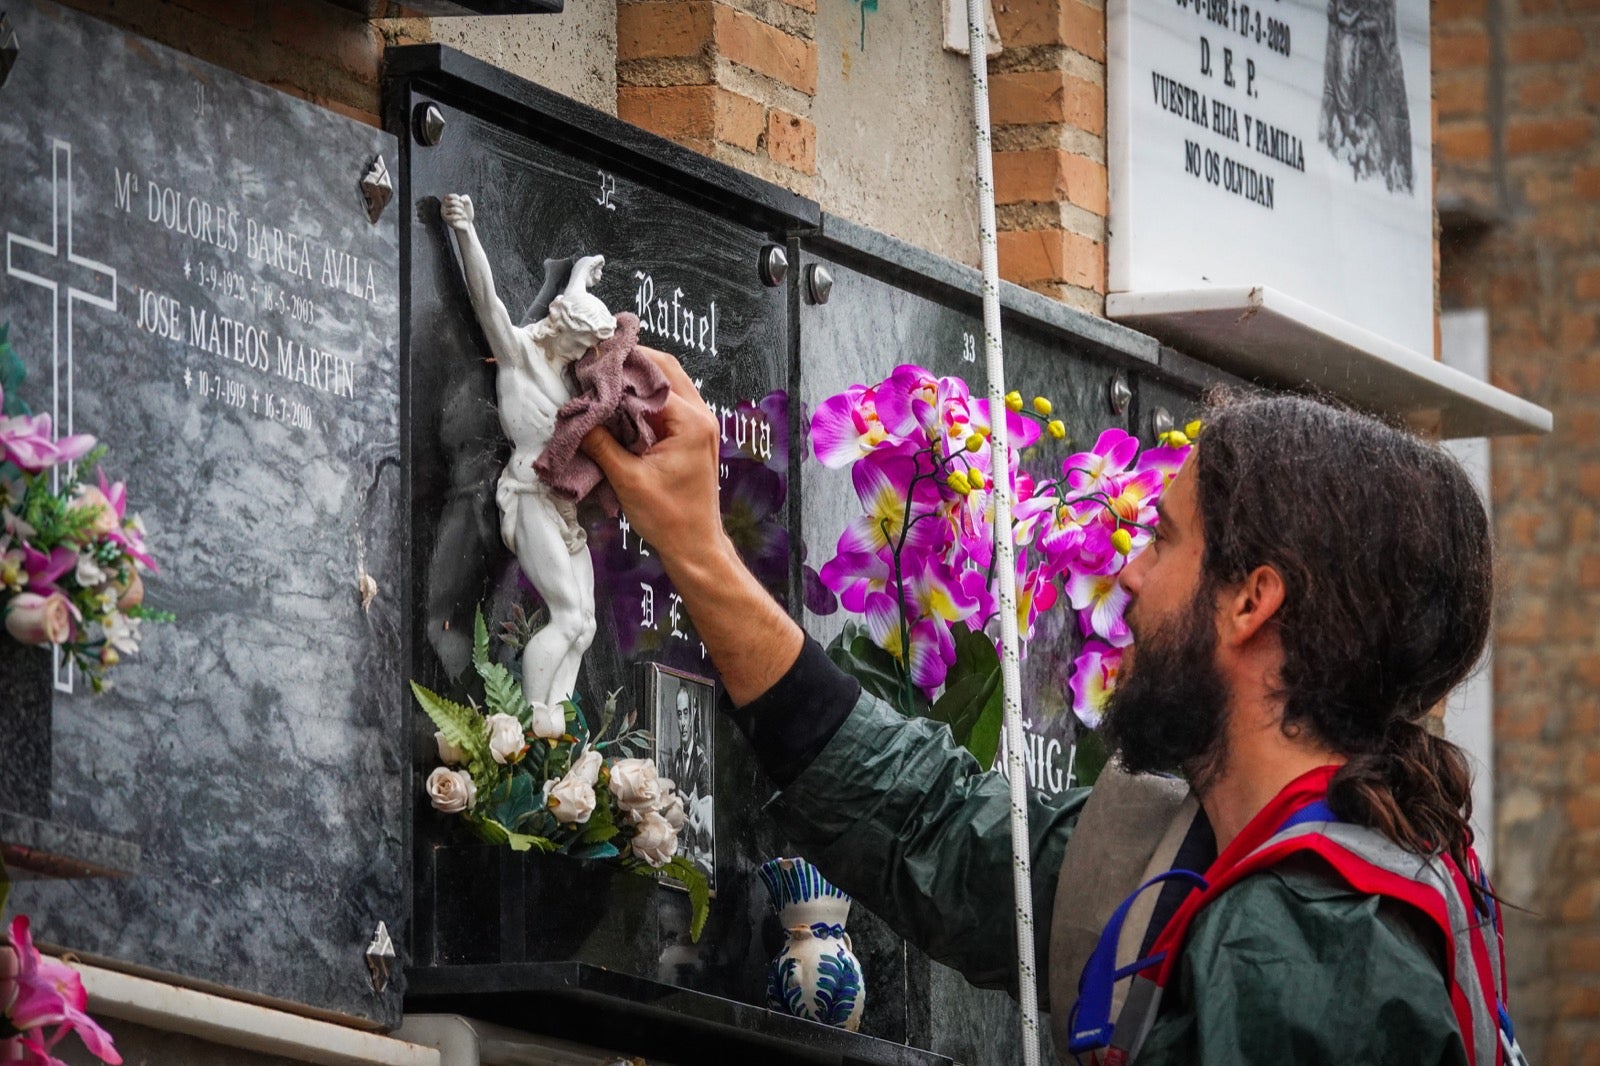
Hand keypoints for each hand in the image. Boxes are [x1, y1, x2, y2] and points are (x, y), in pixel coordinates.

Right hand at [441, 194, 474, 231]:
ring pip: (453, 210)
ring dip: (461, 212)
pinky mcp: (446, 219)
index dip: (457, 198)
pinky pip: (453, 217)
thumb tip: (461, 199)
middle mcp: (443, 205)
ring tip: (462, 213)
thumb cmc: (466, 211)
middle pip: (452, 202)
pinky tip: (461, 218)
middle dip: (460, 205)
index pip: (450, 196)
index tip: (461, 201)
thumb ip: (466, 197)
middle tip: (462, 208)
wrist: (467, 222)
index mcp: (447, 199)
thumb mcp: (468, 203)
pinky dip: (460, 217)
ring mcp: (443, 212)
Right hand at [582, 347, 803, 705]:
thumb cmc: (668, 517)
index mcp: (689, 422)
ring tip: (604, 377)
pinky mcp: (692, 435)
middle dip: (630, 362)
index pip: (651, 377)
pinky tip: (620, 403)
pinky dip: (644, 398)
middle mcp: (700, 416)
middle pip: (664, 369)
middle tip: (596, 361)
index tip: (590, 361)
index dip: (619, 367)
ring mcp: (700, 425)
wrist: (695, 546)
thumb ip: (601, 443)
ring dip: (637, 379)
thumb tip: (577, 417)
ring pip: (667, 384)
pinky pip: (667, 403)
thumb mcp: (627, 479)